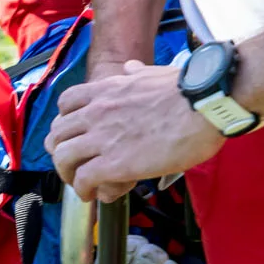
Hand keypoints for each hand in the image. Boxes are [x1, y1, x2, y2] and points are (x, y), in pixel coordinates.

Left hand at [46, 60, 225, 202]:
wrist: (205, 104)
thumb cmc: (189, 90)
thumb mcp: (154, 73)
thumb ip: (137, 74)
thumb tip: (132, 68)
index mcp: (105, 90)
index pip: (66, 103)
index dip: (65, 121)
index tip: (73, 134)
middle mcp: (96, 112)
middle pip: (58, 133)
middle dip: (59, 150)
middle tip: (71, 163)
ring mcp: (102, 138)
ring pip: (63, 157)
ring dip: (66, 172)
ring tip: (77, 184)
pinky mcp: (115, 163)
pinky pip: (84, 178)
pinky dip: (83, 188)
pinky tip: (91, 195)